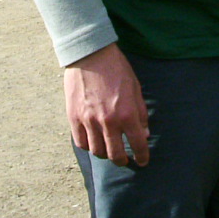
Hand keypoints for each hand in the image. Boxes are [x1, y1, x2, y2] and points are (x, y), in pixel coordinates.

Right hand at [64, 43, 149, 167]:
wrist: (91, 56)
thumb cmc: (117, 69)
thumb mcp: (136, 88)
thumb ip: (140, 113)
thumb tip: (144, 133)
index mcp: (127, 113)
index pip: (137, 143)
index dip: (142, 156)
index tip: (143, 161)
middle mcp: (108, 121)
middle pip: (115, 154)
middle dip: (122, 161)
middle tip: (125, 160)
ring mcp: (89, 121)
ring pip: (97, 151)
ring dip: (105, 154)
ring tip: (109, 151)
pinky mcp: (74, 118)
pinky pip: (81, 142)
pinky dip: (88, 146)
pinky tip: (94, 142)